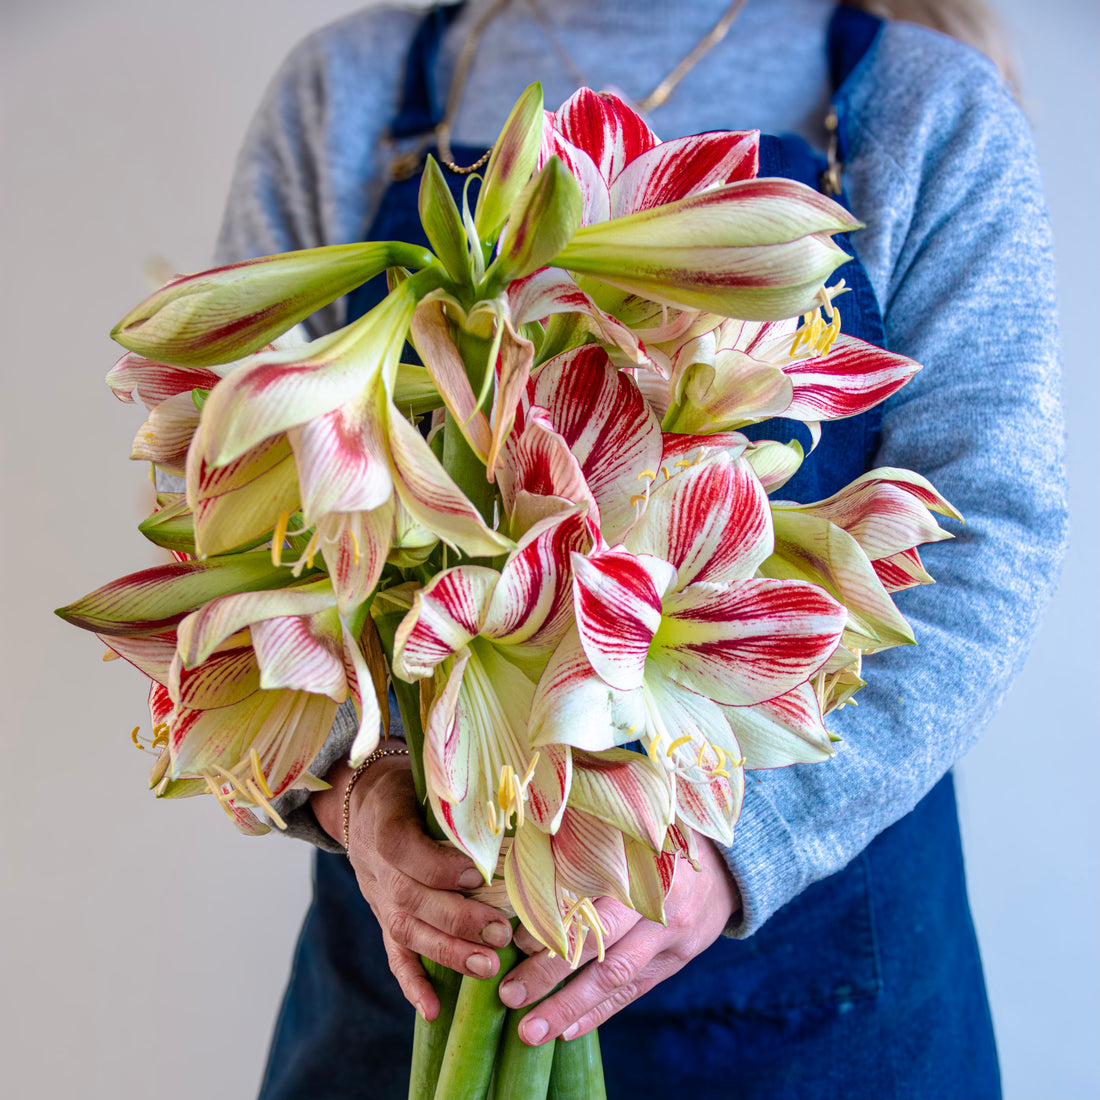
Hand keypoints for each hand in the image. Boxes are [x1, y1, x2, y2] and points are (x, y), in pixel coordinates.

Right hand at [311, 756, 512, 1020]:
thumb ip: (453, 794)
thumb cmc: (409, 783)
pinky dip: (413, 984)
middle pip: (410, 898)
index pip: (404, 849)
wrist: (363, 799)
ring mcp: (377, 896)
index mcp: (384, 823)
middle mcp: (375, 865)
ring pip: (405, 931)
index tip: (478, 875)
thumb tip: (510, 799)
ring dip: (448, 953)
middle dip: (457, 919)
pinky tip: (434, 1010)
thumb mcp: (424, 776)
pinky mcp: (382, 917)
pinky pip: (393, 955)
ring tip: (489, 966)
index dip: (439, 867)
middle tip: (501, 932)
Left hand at [497, 834, 740, 1045]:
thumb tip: (528, 857)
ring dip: (570, 1008)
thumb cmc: (662, 840)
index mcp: (643, 868)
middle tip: (509, 995)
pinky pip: (633, 993)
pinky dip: (599, 1014)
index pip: (594, 901)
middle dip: (551, 976)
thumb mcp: (634, 832)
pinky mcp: (674, 963)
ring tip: (531, 1031)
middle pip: (602, 948)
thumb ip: (593, 844)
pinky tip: (567, 1031)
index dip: (555, 925)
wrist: (727, 868)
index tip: (515, 939)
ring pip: (616, 980)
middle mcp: (658, 908)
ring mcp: (670, 940)